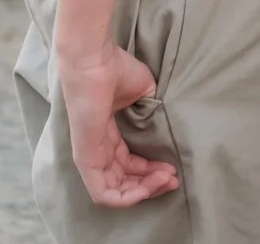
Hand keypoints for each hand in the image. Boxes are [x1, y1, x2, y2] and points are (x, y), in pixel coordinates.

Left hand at [57, 37, 179, 208]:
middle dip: (152, 184)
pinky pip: (104, 194)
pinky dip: (129, 197)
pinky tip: (148, 187)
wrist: (95, 60)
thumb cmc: (116, 69)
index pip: (129, 164)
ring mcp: (90, 156)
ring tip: (166, 179)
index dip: (152, 170)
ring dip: (145, 190)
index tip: (172, 168)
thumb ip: (153, 114)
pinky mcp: (85, 160)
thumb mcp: (143, 93)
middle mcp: (98, 149)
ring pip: (117, 192)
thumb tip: (167, 126)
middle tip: (174, 179)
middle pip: (125, 181)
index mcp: (107, 134)